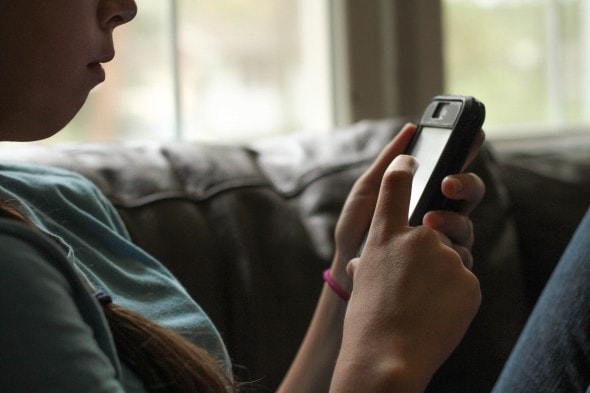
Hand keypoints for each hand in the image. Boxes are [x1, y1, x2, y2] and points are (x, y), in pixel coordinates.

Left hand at [331, 125, 484, 289]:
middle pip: (470, 194)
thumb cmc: (357, 227)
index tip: (472, 136)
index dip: (467, 149)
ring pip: (466, 225)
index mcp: (425, 192)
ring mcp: (444, 241)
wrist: (347, 268)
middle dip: (464, 184)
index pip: (453, 167)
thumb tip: (410, 129)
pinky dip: (452, 250)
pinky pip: (461, 256)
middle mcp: (440, 214)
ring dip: (452, 219)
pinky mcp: (443, 266)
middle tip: (446, 184)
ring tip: (428, 220)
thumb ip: (387, 162)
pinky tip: (436, 248)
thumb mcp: (367, 190)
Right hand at [332, 155, 481, 392]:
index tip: (410, 157)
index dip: (402, 165)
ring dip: (442, 272)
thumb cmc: (368, 319)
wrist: (387, 356)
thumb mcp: (362, 280)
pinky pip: (464, 279)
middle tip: (433, 235)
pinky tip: (435, 312)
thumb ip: (370, 261)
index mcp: (384, 235)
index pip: (393, 184)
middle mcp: (416, 237)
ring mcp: (446, 256)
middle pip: (437, 221)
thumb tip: (357, 263)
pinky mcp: (468, 280)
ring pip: (453, 254)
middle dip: (442, 224)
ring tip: (422, 298)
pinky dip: (452, 294)